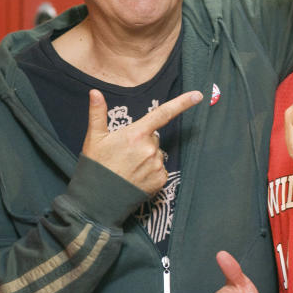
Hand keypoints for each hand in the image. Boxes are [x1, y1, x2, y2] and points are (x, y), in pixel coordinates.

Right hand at [81, 89, 201, 195]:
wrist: (98, 200)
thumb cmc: (96, 167)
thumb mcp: (94, 138)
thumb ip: (98, 113)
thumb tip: (95, 92)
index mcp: (136, 134)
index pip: (163, 114)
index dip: (182, 103)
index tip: (198, 95)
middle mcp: (150, 149)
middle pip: (153, 138)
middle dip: (142, 142)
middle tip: (124, 154)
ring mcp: (157, 165)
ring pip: (157, 154)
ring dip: (146, 158)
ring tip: (128, 168)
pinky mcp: (160, 181)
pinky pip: (160, 170)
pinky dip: (150, 172)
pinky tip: (135, 177)